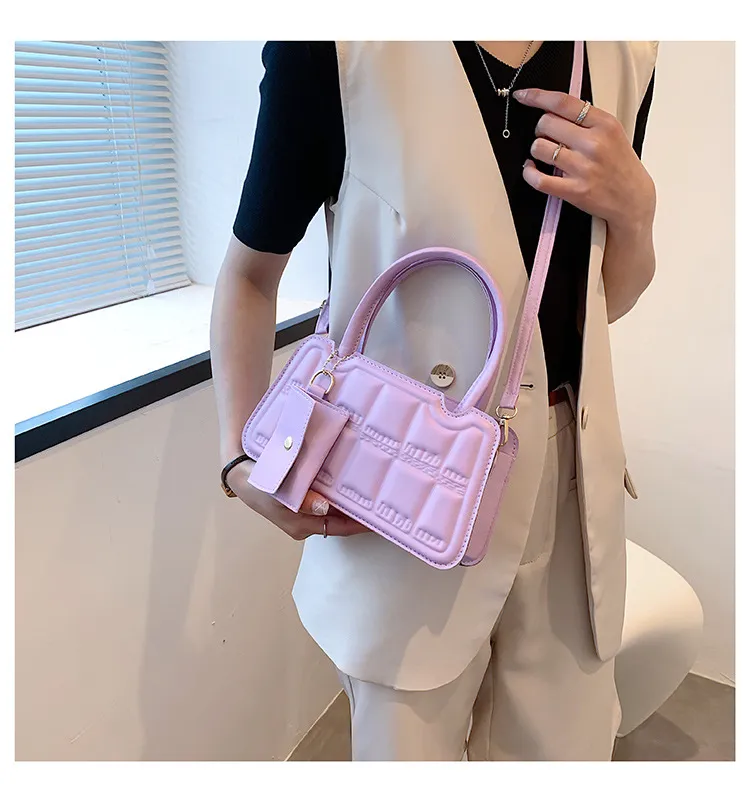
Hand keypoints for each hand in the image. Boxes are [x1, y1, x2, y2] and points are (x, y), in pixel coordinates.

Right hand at [225, 459, 368, 540]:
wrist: (239, 471)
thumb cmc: (257, 482)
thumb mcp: (275, 490)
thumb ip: (299, 499)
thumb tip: (323, 507)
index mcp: (300, 525)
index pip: (340, 527)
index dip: (361, 524)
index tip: (382, 517)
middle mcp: (305, 523)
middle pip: (340, 520)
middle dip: (360, 512)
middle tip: (384, 499)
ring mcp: (304, 513)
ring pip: (335, 510)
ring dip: (351, 501)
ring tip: (372, 489)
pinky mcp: (302, 502)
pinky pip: (327, 500)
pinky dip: (340, 493)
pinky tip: (351, 480)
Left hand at [514, 88, 655, 233]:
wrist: (633, 199)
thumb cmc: (620, 164)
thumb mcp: (612, 132)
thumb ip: (587, 119)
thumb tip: (553, 107)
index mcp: (604, 123)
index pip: (563, 102)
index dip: (537, 97)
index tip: (523, 96)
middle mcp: (593, 143)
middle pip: (546, 123)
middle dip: (541, 129)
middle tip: (549, 137)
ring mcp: (583, 168)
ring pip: (538, 148)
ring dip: (537, 150)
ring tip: (547, 155)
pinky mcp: (574, 191)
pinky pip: (538, 179)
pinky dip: (529, 173)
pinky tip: (532, 169)